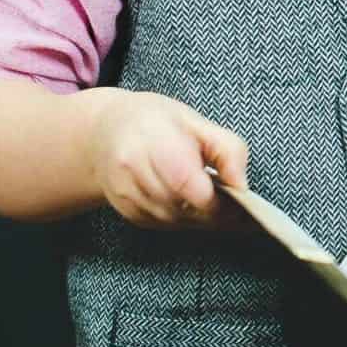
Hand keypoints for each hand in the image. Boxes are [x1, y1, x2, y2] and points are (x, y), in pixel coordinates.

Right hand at [82, 90, 251, 229]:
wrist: (104, 132)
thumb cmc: (156, 122)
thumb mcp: (197, 121)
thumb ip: (227, 149)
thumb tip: (242, 185)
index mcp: (155, 143)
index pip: (190, 187)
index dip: (219, 201)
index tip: (240, 200)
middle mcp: (134, 172)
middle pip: (184, 209)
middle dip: (214, 212)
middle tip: (234, 204)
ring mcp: (126, 194)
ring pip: (175, 221)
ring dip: (200, 218)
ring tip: (213, 200)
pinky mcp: (126, 210)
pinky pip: (163, 225)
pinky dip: (183, 219)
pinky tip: (190, 203)